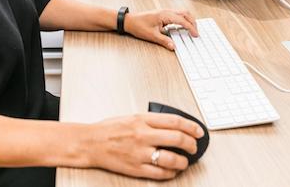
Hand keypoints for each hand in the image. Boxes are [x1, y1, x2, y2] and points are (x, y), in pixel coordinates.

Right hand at [87, 113, 203, 178]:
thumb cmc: (109, 129)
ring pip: (171, 159)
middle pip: (177, 139)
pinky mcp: (136, 168)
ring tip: (185, 161)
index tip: (199, 131)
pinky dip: (171, 173)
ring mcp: (140, 153)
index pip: (175, 121)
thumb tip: (174, 125)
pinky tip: (173, 170)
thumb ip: (152, 120)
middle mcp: (143, 135)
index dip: (191, 126)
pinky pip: (160, 173)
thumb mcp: (132, 116)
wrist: (90, 142)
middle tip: (194, 147)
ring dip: (183, 161)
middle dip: (191, 144)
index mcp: (142, 119)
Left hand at [124, 9, 197, 49]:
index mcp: (165, 15)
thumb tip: (173, 46)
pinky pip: (177, 15)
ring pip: (182, 13)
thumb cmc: (138, 25)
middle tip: (196, 32)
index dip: (191, 28)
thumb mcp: (152, 36)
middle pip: (185, 13)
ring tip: (192, 29)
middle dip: (193, 22)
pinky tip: (183, 27)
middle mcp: (166, 11)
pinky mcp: (164, 14)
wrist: (130, 21)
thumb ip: (164, 41)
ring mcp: (165, 11)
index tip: (195, 34)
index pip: (182, 20)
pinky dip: (183, 20)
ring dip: (189, 20)